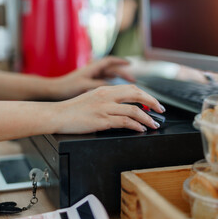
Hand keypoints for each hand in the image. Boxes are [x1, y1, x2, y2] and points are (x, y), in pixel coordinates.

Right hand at [48, 84, 164, 133]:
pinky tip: (140, 129)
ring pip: (134, 110)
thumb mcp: (91, 98)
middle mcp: (106, 96)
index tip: (153, 103)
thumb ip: (107, 99)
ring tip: (153, 124)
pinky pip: (125, 122)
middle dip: (152, 102)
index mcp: (105, 90)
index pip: (132, 89)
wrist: (56, 115)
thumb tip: (123, 106)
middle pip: (137, 95)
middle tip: (160, 111)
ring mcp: (104, 108)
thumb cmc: (72, 110)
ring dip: (147, 118)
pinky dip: (136, 126)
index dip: (146, 95)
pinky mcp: (101, 120)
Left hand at [49, 57, 134, 99]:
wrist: (52, 91)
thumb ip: (100, 85)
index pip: (110, 61)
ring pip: (108, 76)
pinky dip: (111, 87)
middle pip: (112, 69)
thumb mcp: (85, 86)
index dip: (121, 62)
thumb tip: (115, 88)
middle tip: (134, 81)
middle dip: (124, 74)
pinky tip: (115, 94)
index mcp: (92, 67)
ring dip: (118, 81)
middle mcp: (92, 70)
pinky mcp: (88, 84)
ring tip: (128, 88)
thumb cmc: (66, 87)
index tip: (130, 64)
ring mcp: (90, 77)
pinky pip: (104, 83)